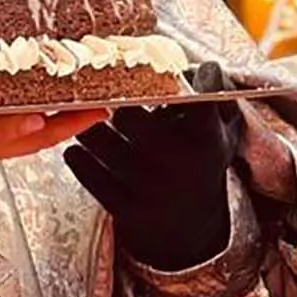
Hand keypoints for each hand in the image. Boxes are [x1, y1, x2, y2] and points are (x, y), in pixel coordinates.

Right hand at [0, 105, 107, 217]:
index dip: (75, 121)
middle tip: (91, 95)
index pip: (43, 133)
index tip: (106, 105)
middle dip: (66, 116)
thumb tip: (37, 120)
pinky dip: (3, 112)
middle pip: (35, 132)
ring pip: (13, 129)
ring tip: (56, 93)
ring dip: (38, 112)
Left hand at [64, 85, 242, 270]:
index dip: (163, 79)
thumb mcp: (219, 133)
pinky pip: (88, 174)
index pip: (192, 100)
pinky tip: (77, 148)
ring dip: (87, 127)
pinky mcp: (127, 209)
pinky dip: (77, 157)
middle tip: (95, 90)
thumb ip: (214, 97)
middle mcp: (180, 163)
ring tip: (82, 118)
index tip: (140, 67)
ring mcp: (151, 188)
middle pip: (128, 116)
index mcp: (207, 139)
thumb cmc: (200, 163)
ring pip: (101, 142)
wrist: (191, 230)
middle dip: (109, 101)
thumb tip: (206, 66)